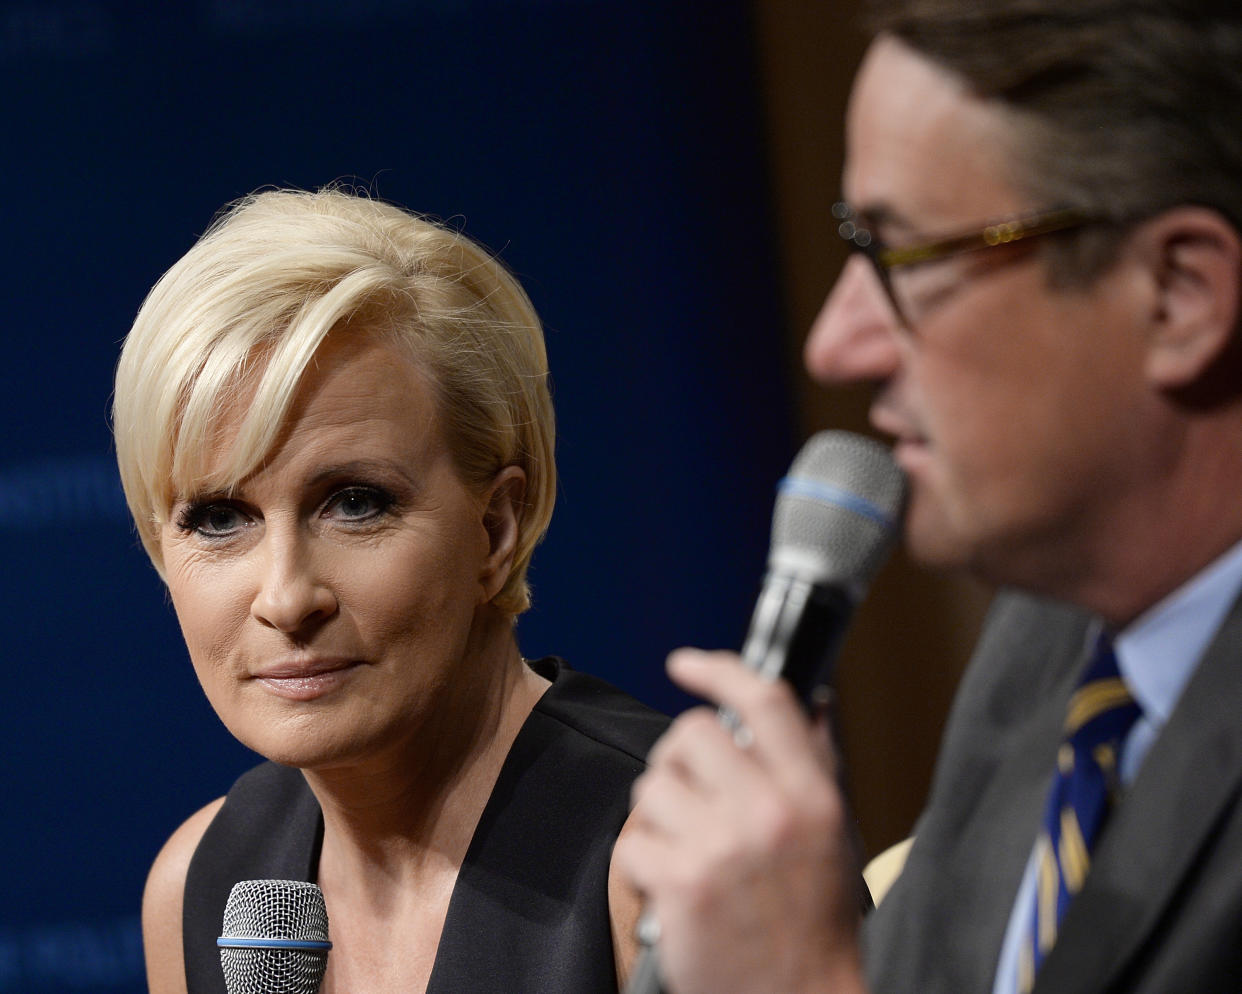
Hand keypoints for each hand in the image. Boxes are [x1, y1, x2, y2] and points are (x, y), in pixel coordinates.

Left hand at [615, 649, 867, 993]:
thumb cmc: (814, 924)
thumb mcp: (833, 835)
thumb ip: (813, 766)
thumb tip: (807, 703)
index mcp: (811, 796)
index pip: (765, 701)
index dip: (719, 670)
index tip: (688, 663)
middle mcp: (768, 812)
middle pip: (691, 732)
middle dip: (681, 758)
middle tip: (692, 793)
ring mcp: (721, 847)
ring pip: (653, 784)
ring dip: (660, 812)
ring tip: (689, 847)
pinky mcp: (682, 884)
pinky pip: (634, 841)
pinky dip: (644, 862)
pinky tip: (674, 884)